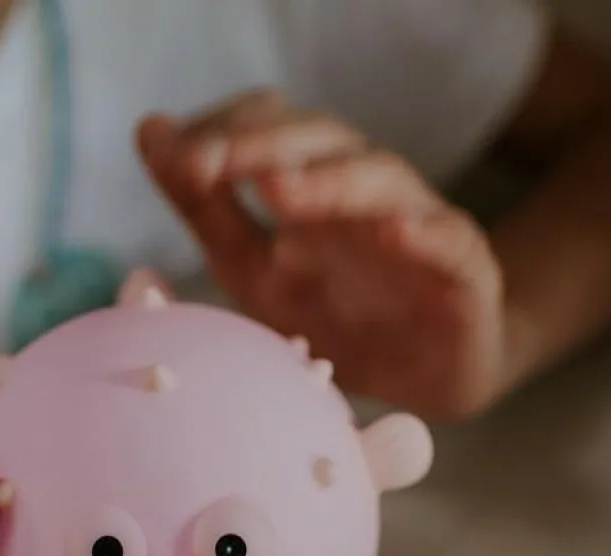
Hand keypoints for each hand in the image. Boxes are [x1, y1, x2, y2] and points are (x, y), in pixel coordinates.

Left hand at [139, 90, 508, 418]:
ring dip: (330, 181)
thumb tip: (148, 130)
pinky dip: (426, 234)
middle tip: (208, 163)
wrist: (417, 373)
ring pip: (381, 181)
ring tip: (281, 188)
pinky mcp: (462, 271)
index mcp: (308, 189)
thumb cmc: (333, 313)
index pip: (269, 127)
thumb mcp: (253, 269)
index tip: (169, 154)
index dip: (224, 131)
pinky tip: (398, 233)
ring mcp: (415, 226)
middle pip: (321, 140)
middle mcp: (360, 193)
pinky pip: (451, 242)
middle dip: (263, 145)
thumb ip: (206, 207)